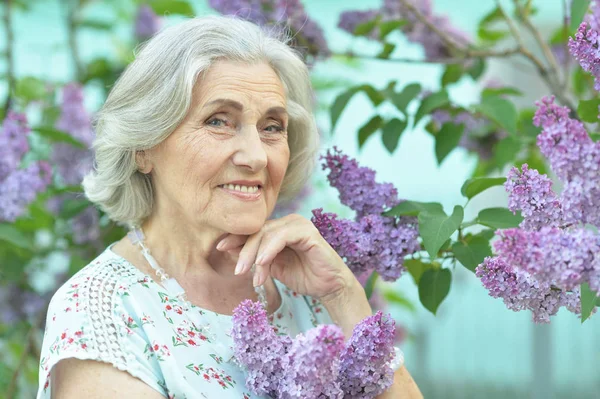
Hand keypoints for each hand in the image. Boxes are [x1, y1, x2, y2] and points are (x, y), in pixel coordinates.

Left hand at [215, 213, 355, 299]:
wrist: (329, 287)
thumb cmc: (303, 276)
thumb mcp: (272, 267)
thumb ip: (255, 257)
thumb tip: (228, 249)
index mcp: (279, 228)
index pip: (253, 230)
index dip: (235, 238)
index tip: (219, 247)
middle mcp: (288, 222)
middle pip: (257, 231)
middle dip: (243, 250)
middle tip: (236, 269)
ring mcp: (298, 225)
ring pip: (266, 234)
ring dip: (254, 254)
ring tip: (246, 272)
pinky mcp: (307, 232)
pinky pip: (282, 237)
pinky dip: (269, 250)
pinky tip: (261, 263)